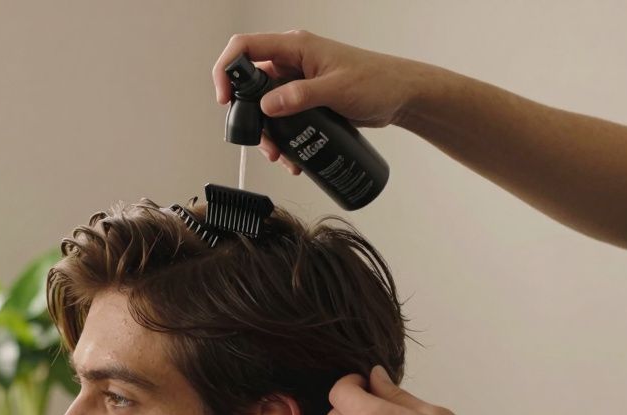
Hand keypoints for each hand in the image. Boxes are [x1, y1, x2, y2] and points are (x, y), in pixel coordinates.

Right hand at [212, 31, 430, 174]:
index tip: (225, 99)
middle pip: (251, 83)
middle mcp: (292, 61)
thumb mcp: (336, 89)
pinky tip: (293, 155)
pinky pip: (282, 117)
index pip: (246, 48)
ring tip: (280, 154)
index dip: (227, 70)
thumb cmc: (377, 81)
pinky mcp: (305, 99)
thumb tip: (268, 106)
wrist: (401, 96)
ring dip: (267, 132)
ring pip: (265, 106)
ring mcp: (298, 81)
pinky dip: (282, 137)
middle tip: (260, 140)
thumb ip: (301, 96)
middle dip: (250, 115)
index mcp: (296, 47)